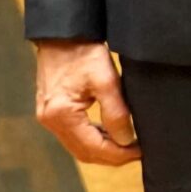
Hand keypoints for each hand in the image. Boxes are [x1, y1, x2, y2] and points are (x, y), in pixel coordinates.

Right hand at [33, 39, 138, 165]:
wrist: (63, 34)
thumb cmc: (84, 52)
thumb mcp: (106, 81)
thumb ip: (116, 112)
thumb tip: (126, 140)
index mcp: (61, 115)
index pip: (93, 148)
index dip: (119, 155)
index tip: (141, 152)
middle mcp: (50, 120)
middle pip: (84, 152)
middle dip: (112, 156)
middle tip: (138, 153)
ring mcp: (48, 116)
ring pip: (78, 145)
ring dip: (103, 149)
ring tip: (129, 146)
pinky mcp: (52, 110)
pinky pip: (74, 134)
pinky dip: (93, 138)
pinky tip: (112, 134)